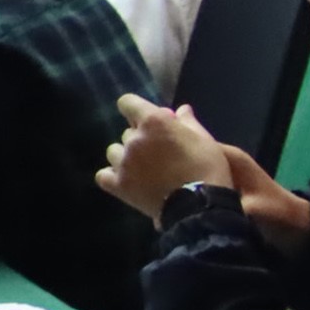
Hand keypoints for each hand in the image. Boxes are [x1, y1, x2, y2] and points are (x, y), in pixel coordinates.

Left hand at [97, 94, 233, 213]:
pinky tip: (126, 180)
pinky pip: (103, 176)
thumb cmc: (206, 169)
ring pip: (114, 152)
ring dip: (125, 156)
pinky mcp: (119, 186)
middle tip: (158, 151)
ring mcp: (124, 163)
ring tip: (143, 168)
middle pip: (127, 132)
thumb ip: (188, 122)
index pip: (127, 103)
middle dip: (141, 137)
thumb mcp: (204, 140)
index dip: (135, 109)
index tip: (144, 118)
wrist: (200, 207)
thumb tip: (181, 110)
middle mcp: (134, 139)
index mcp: (153, 122)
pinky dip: (112, 176)